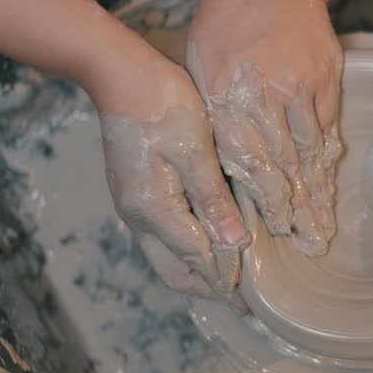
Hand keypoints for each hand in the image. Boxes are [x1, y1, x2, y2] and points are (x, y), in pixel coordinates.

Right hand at [86, 55, 247, 297]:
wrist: (119, 73)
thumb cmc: (161, 104)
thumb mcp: (195, 150)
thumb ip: (213, 199)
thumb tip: (233, 243)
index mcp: (153, 210)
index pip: (196, 260)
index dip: (227, 281)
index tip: (254, 298)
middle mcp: (139, 216)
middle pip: (174, 271)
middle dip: (209, 288)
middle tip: (244, 299)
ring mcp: (134, 205)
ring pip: (167, 256)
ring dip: (197, 270)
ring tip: (231, 276)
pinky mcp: (136, 192)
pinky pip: (163, 235)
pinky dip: (188, 247)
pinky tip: (211, 240)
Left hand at [185, 0, 343, 256]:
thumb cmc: (224, 26)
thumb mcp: (201, 69)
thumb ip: (216, 119)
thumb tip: (228, 172)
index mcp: (228, 97)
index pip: (249, 160)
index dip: (267, 198)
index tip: (278, 229)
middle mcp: (266, 97)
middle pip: (284, 165)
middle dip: (298, 209)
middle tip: (311, 244)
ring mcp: (300, 89)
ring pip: (310, 151)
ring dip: (319, 193)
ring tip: (325, 227)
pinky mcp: (325, 81)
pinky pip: (326, 128)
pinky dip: (328, 159)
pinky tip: (331, 185)